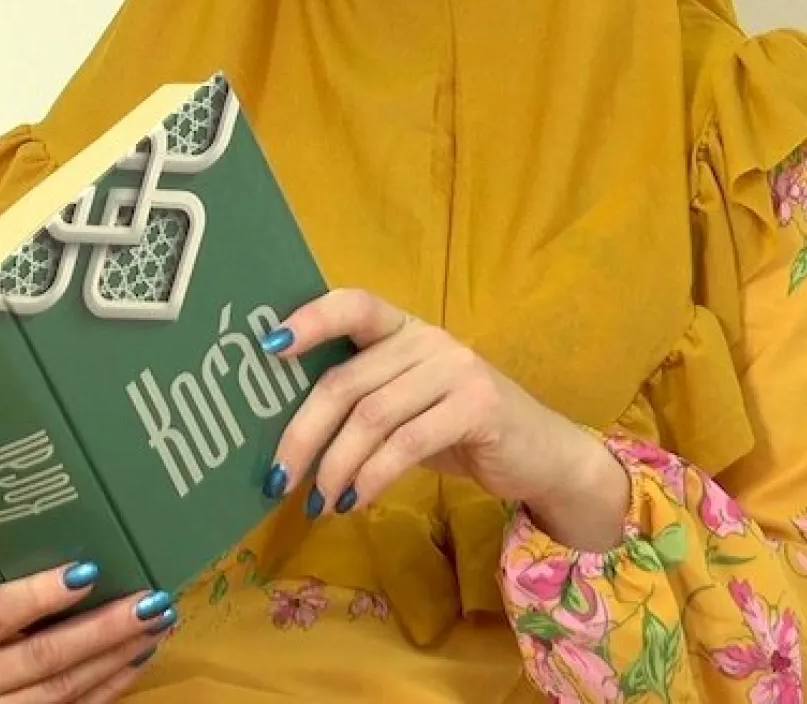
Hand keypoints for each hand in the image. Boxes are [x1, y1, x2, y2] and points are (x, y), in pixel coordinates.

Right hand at [0, 562, 176, 703]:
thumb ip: (1, 601)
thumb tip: (74, 555)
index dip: (39, 593)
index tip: (88, 570)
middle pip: (43, 655)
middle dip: (102, 628)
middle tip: (149, 599)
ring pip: (65, 689)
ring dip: (118, 654)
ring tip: (158, 621)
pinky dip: (113, 685)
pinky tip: (140, 656)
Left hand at [263, 289, 630, 550]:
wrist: (541, 454)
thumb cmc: (459, 429)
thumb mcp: (406, 406)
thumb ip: (360, 402)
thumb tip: (285, 436)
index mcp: (403, 328)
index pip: (353, 304)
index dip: (310, 319)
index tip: (266, 346)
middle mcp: (427, 338)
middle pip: (346, 379)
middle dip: (303, 432)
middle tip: (275, 478)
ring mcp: (455, 368)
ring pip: (372, 416)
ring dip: (335, 466)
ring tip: (317, 502)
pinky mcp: (477, 406)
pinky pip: (407, 443)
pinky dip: (373, 476)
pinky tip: (355, 501)